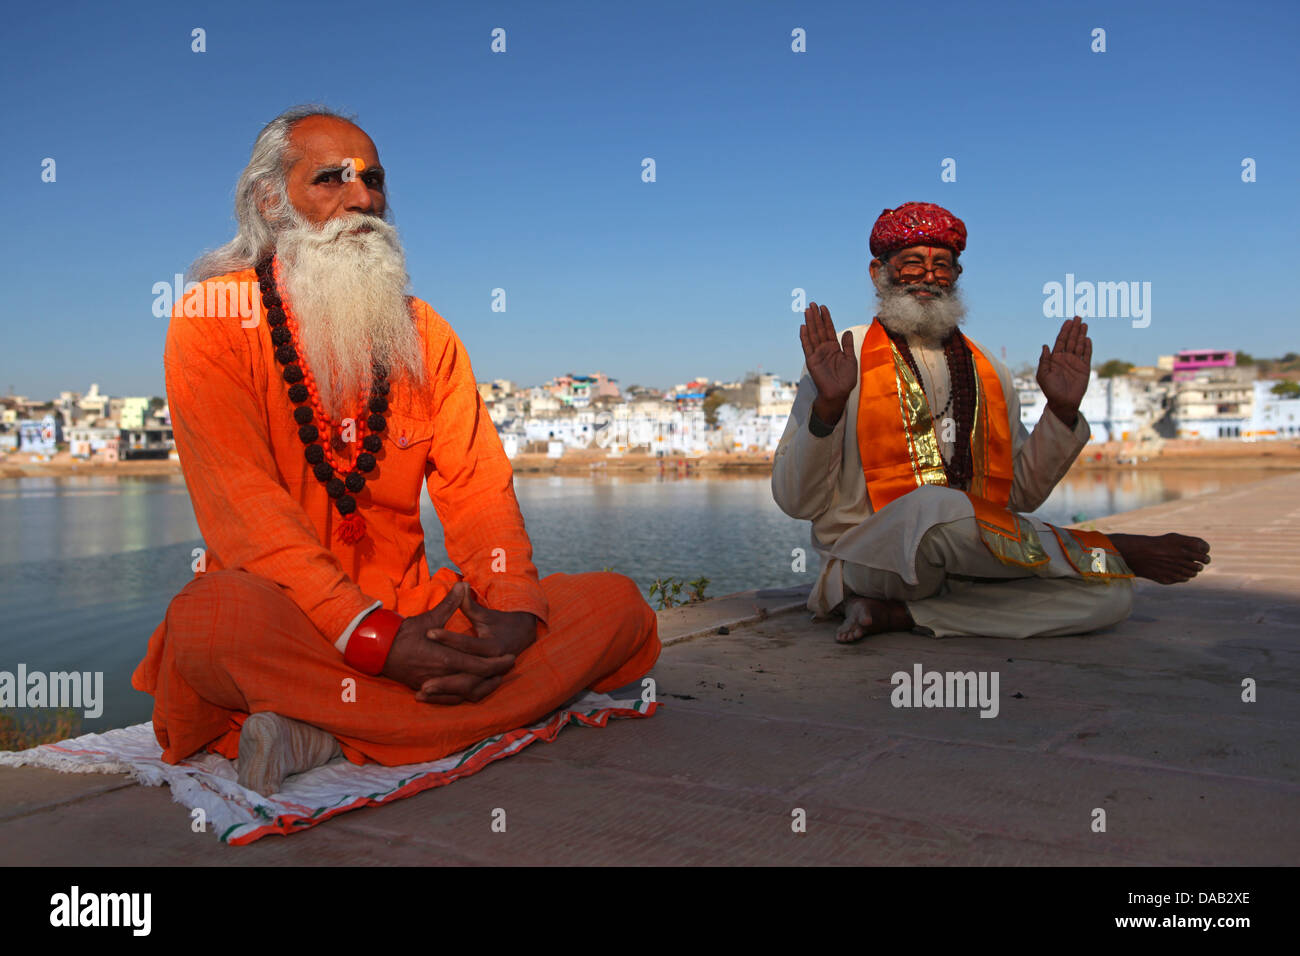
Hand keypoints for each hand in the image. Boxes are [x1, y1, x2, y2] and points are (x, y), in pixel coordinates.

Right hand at [381, 582, 516, 703]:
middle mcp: (441, 675)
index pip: (478, 665)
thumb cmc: (403, 633)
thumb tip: (463, 584)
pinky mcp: (426, 689)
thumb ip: (449, 605)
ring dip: (483, 687)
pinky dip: (464, 696)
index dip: (497, 663)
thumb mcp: (428, 619)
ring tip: (496, 679)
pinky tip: (474, 690)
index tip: (511, 658)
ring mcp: (433, 685)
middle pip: (476, 681)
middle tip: (509, 667)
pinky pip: (450, 699)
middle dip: (494, 675)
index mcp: (444, 658)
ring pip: (465, 693)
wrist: (377, 650)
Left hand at [417, 587, 539, 704]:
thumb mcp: (485, 615)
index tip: (428, 633)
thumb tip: (460, 585)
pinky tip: (428, 698)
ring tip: (421, 692)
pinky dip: (448, 699)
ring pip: (467, 690)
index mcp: (492, 646)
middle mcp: (493, 665)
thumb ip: (469, 604)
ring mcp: (490, 677)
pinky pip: (466, 696)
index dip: (448, 638)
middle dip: (444, 681)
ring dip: (444, 693)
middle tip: (421, 682)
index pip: (468, 645)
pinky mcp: (484, 684)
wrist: (521, 636)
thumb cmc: (499, 624)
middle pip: (467, 677)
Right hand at [799, 302, 856, 426]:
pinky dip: (805, 337)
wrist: (838, 393)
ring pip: (813, 335)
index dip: (826, 318)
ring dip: (810, 323)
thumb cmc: (846, 379)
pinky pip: (807, 346)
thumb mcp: (851, 359)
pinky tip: (803, 327)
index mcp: (834, 347)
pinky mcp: (811, 360)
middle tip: (812, 304)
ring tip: (807, 310)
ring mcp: (817, 354)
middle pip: (819, 329)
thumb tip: (847, 331)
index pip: (829, 329)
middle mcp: (824, 349)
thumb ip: (848, 345)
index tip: (823, 307)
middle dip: (816, 317)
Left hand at [1037, 316, 1090, 424]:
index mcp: (1055, 358)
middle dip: (1074, 329)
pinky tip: (1087, 339)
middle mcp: (1065, 358)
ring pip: (1079, 345)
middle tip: (1078, 317)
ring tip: (1084, 324)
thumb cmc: (1050, 390)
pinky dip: (1087, 347)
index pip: (1060, 341)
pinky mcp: (1084, 368)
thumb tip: (1045, 345)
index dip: (1064, 331)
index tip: (1068, 321)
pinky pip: (1087, 355)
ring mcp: (1075, 363)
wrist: (1063, 402)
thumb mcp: (1043, 374)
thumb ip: (1044, 360)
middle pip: (1071, 340)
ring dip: (1081, 335)